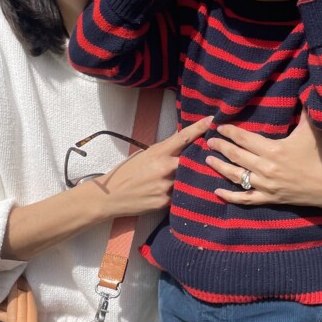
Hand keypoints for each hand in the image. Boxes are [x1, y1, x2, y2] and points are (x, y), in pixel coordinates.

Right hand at [91, 115, 213, 215]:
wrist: (110, 197)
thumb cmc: (125, 173)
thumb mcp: (143, 155)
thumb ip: (163, 151)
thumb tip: (181, 143)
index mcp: (157, 152)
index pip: (183, 137)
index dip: (199, 128)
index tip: (212, 120)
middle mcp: (164, 168)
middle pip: (191, 159)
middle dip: (199, 157)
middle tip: (208, 154)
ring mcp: (166, 186)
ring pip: (187, 178)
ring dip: (188, 177)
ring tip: (178, 178)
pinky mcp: (165, 202)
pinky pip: (179, 194)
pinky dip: (178, 191)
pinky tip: (171, 192)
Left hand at [205, 114, 321, 215]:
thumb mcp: (312, 130)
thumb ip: (304, 110)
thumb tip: (303, 89)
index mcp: (274, 149)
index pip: (244, 138)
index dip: (229, 132)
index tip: (219, 127)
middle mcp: (266, 168)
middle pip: (236, 156)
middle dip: (220, 147)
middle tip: (209, 141)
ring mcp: (266, 185)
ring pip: (236, 176)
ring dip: (220, 167)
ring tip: (208, 160)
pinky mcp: (270, 198)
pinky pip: (245, 199)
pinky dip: (230, 196)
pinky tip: (217, 191)